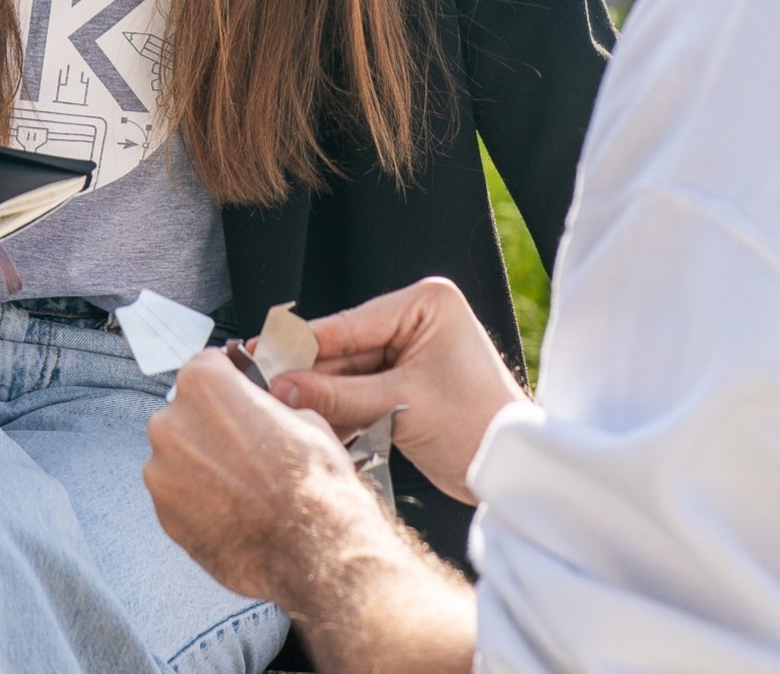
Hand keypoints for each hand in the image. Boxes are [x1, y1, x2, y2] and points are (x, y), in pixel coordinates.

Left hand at [146, 351, 386, 605]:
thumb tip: (262, 411)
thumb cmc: (314, 484)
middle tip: (245, 454)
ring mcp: (160, 470)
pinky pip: (177, 498)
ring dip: (202, 469)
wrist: (315, 549)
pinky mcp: (162, 513)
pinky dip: (197, 503)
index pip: (205, 367)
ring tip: (242, 491)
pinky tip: (232, 515)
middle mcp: (171, 421)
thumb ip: (266, 406)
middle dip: (211, 430)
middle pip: (186, 414)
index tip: (236, 399)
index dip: (228, 384)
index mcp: (204, 385)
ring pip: (178, 459)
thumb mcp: (304, 419)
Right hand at [265, 277, 527, 504]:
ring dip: (320, 396)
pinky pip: (361, 390)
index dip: (302, 345)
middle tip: (267, 390)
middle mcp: (417, 320)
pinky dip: (340, 409)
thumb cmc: (480, 429)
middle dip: (309, 375)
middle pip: (344, 348)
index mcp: (425, 304)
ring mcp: (411, 351)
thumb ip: (337, 394)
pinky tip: (312, 422)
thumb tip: (282, 386)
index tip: (262, 356)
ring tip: (284, 411)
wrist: (517, 473)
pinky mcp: (407, 381)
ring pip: (348, 372)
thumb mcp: (401, 407)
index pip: (347, 324)